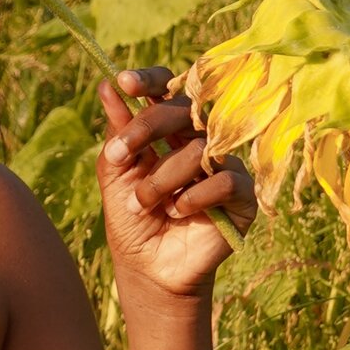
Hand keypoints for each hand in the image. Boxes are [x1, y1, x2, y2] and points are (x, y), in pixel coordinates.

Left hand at [96, 69, 258, 306]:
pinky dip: (193, 196)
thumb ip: (116, 133)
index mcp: (170, 129)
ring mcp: (224, 165)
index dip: (150, 80)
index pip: (168, 89)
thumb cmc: (132, 219)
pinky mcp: (243, 195)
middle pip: (183, 110)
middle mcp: (200, 140)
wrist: (148, 269)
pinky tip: (177, 212)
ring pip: (198, 149)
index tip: (123, 82)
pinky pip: (223, 180)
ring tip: (142, 204)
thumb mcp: (116, 174)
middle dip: (146, 128)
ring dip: (161, 179)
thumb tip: (106, 85)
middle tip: (119, 155)